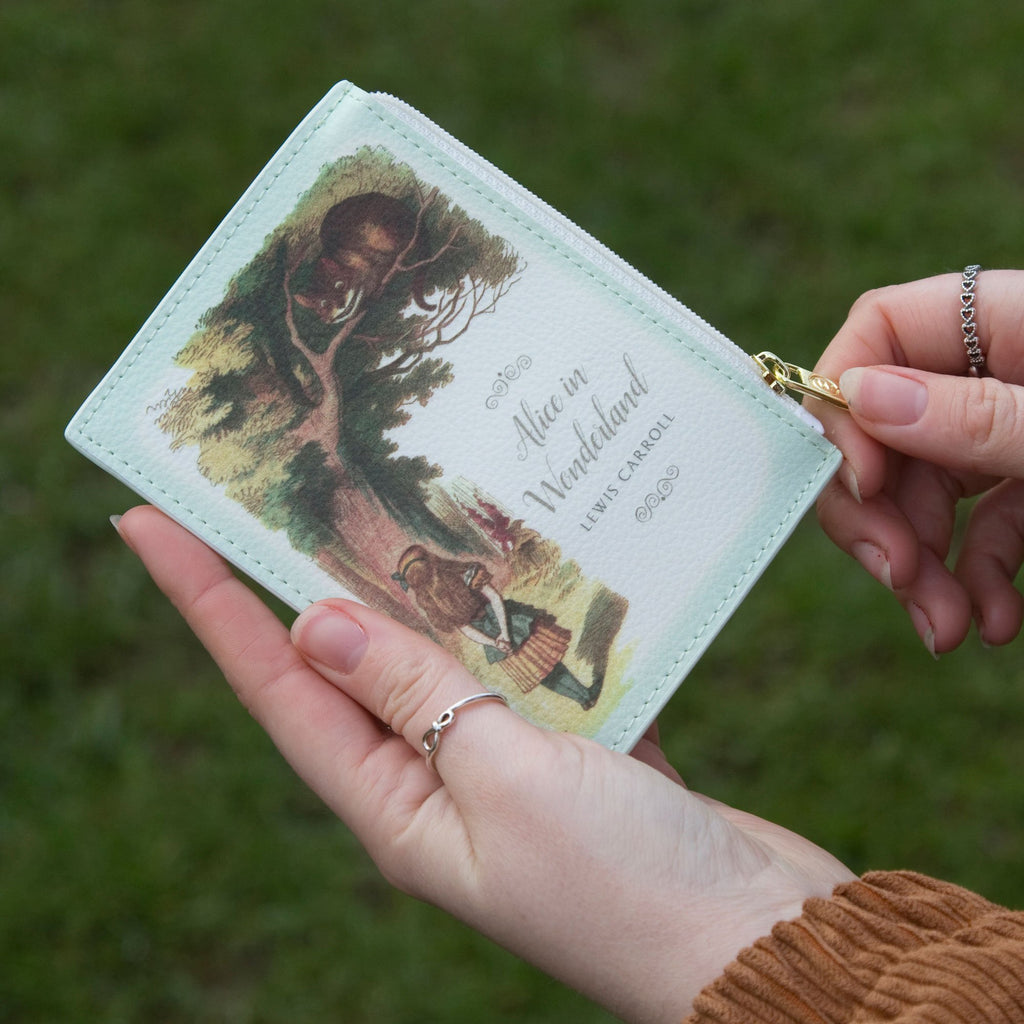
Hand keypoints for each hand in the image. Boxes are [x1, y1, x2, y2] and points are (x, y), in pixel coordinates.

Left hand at [117, 505, 853, 1023]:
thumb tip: (313, 622)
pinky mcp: (573, 745)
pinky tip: (519, 554)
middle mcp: (435, 779)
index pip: (276, 684)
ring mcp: (505, 762)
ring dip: (418, 584)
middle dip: (301, 573)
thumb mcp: (505, 782)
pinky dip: (514, 610)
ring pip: (440, 653)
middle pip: (348, 660)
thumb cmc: (627, 888)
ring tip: (386, 496)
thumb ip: (416, 698)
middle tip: (268, 484)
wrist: (762, 944)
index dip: (206, 600)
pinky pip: (522, 662)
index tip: (146, 520)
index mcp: (395, 803)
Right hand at [812, 271, 1023, 652]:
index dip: (844, 405)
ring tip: (950, 632)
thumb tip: (859, 396)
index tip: (864, 484)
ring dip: (922, 568)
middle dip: (878, 514)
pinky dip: (972, 577)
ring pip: (924, 490)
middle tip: (894, 576)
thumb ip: (979, 414)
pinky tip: (991, 622)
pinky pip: (980, 525)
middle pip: (885, 426)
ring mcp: (1012, 428)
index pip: (880, 330)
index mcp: (1009, 321)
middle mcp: (997, 370)